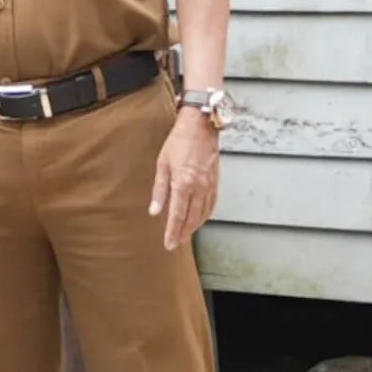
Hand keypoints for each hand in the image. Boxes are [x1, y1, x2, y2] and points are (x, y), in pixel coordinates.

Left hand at [150, 109, 222, 249]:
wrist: (200, 126)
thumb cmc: (178, 142)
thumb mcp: (162, 164)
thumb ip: (159, 190)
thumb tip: (155, 211)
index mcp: (183, 183)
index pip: (177, 215)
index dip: (173, 232)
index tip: (169, 244)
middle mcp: (199, 188)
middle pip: (191, 219)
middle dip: (183, 234)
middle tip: (175, 243)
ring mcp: (210, 185)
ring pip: (203, 214)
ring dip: (194, 227)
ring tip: (185, 234)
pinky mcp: (216, 181)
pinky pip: (211, 204)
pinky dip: (205, 215)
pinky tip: (199, 219)